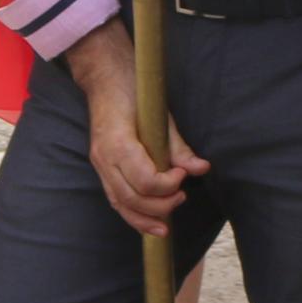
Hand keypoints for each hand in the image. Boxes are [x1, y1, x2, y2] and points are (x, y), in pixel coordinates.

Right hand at [71, 22, 209, 235]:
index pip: (144, 180)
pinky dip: (132, 213)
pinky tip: (149, 221)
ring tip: (167, 225)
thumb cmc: (134, 91)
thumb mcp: (162, 115)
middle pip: (131, 198)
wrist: (105, 77)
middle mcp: (105, 158)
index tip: (183, 175)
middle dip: (160, 205)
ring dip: (145, 218)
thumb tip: (201, 168)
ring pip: (119, 204)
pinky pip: (115, 198)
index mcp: (119, 143)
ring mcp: (100, 164)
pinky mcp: (101, 168)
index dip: (167, 185)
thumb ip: (179, 147)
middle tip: (182, 197)